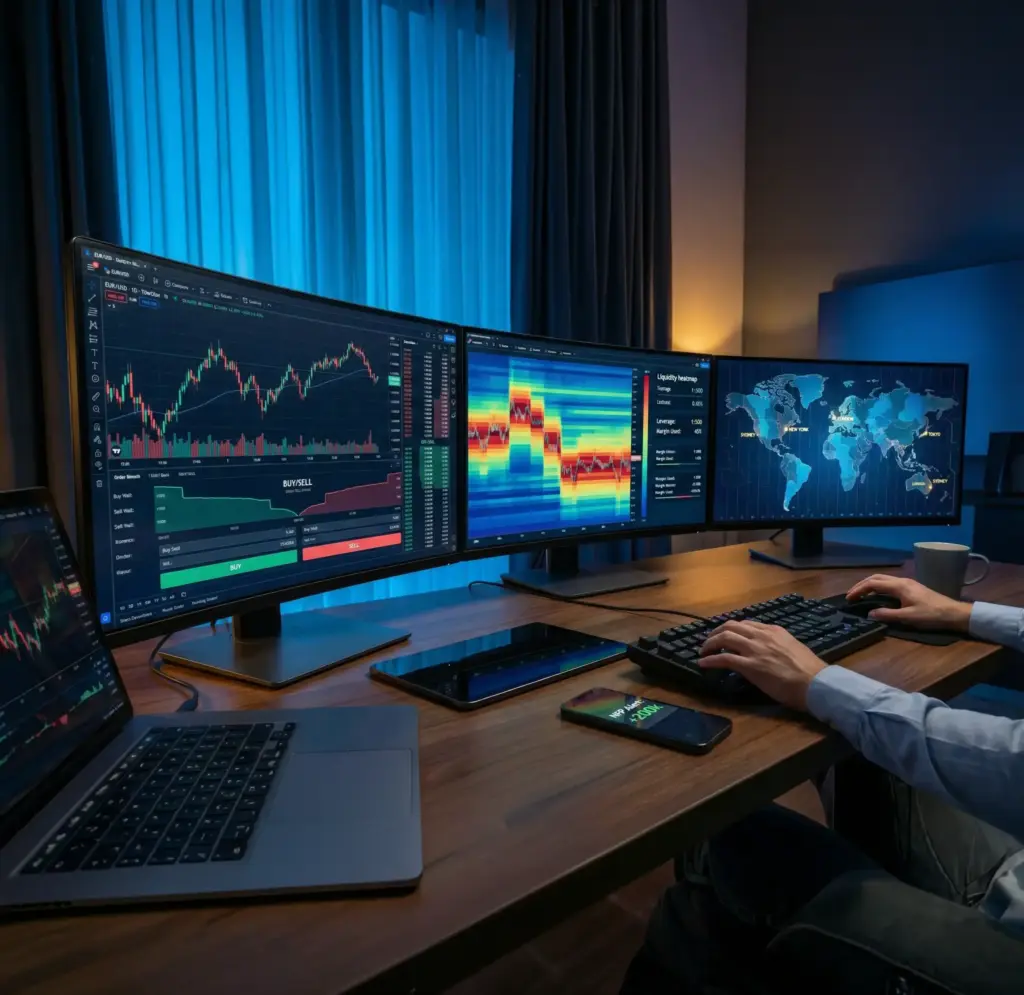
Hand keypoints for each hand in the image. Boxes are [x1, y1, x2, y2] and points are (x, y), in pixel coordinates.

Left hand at [699, 620, 826, 710]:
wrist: (816, 683)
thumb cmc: (810, 671)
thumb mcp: (793, 648)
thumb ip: (778, 646)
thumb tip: (768, 652)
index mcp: (774, 631)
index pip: (747, 624)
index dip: (733, 629)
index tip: (726, 635)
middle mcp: (762, 636)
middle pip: (732, 626)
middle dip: (717, 632)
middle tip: (709, 641)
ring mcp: (755, 650)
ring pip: (725, 637)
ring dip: (710, 643)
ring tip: (703, 651)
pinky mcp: (750, 666)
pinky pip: (723, 658)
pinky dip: (710, 660)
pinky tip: (703, 664)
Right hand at [845, 574, 971, 630]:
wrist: (954, 613)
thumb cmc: (931, 615)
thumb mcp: (908, 617)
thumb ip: (887, 615)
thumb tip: (870, 613)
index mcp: (899, 586)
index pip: (873, 584)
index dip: (859, 590)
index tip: (849, 598)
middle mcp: (902, 581)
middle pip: (876, 577)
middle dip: (861, 585)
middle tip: (851, 595)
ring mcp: (907, 583)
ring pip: (883, 579)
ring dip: (870, 585)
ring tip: (861, 594)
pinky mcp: (911, 587)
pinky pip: (889, 583)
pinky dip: (878, 587)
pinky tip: (877, 595)